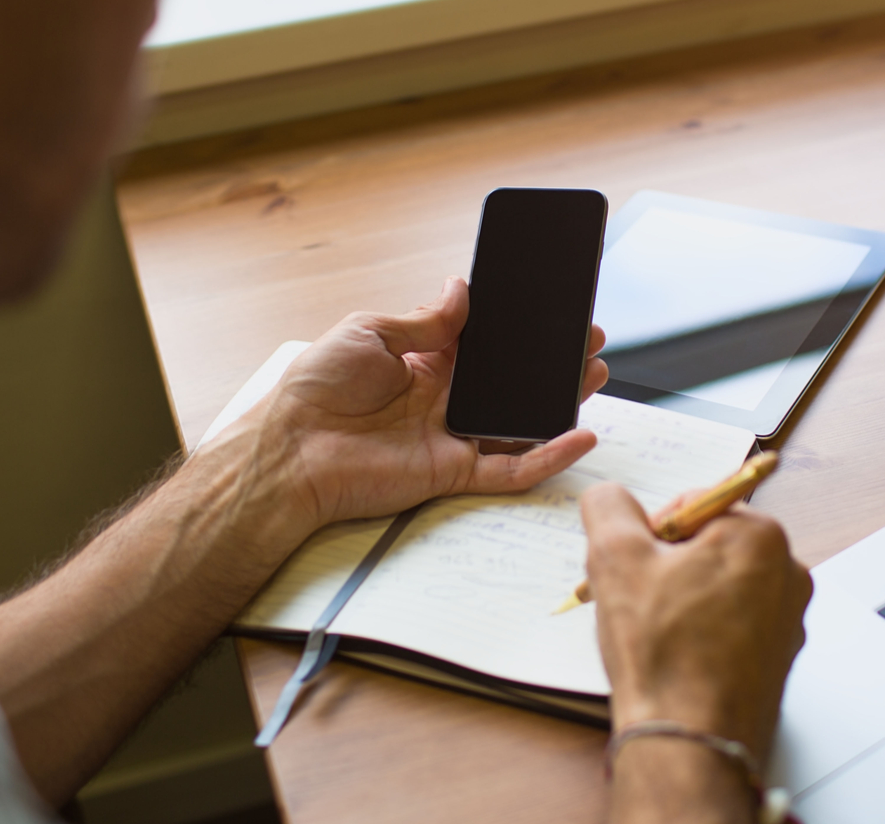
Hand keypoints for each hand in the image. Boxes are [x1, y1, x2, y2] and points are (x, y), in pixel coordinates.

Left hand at [215, 276, 609, 539]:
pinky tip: (581, 436)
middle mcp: (444, 400)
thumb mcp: (368, 332)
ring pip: (521, 422)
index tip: (551, 308)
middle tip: (586, 339)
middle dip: (551, 362)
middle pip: (512, 382)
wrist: (289, 452)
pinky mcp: (453, 473)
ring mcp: (452, 438)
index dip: (517, 329)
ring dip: (561, 402)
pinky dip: (549, 456)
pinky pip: (512, 468)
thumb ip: (424, 319)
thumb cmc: (315, 390)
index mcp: (423, 364)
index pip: (483, 344)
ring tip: (595, 374)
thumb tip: (461, 289)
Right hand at [581, 483, 810, 764]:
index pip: (692, 504)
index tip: (633, 566)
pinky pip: (733, 626)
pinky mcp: (778, 658)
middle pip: (709, 545)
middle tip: (638, 600)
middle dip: (668, 566)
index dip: (650, 533)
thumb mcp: (615, 559)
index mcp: (758, 536)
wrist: (689, 739)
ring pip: (719, 587)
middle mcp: (786, 573)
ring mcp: (787, 619)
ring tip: (655, 632)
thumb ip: (609, 507)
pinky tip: (676, 656)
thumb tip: (609, 496)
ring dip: (683, 599)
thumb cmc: (664, 655)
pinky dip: (702, 633)